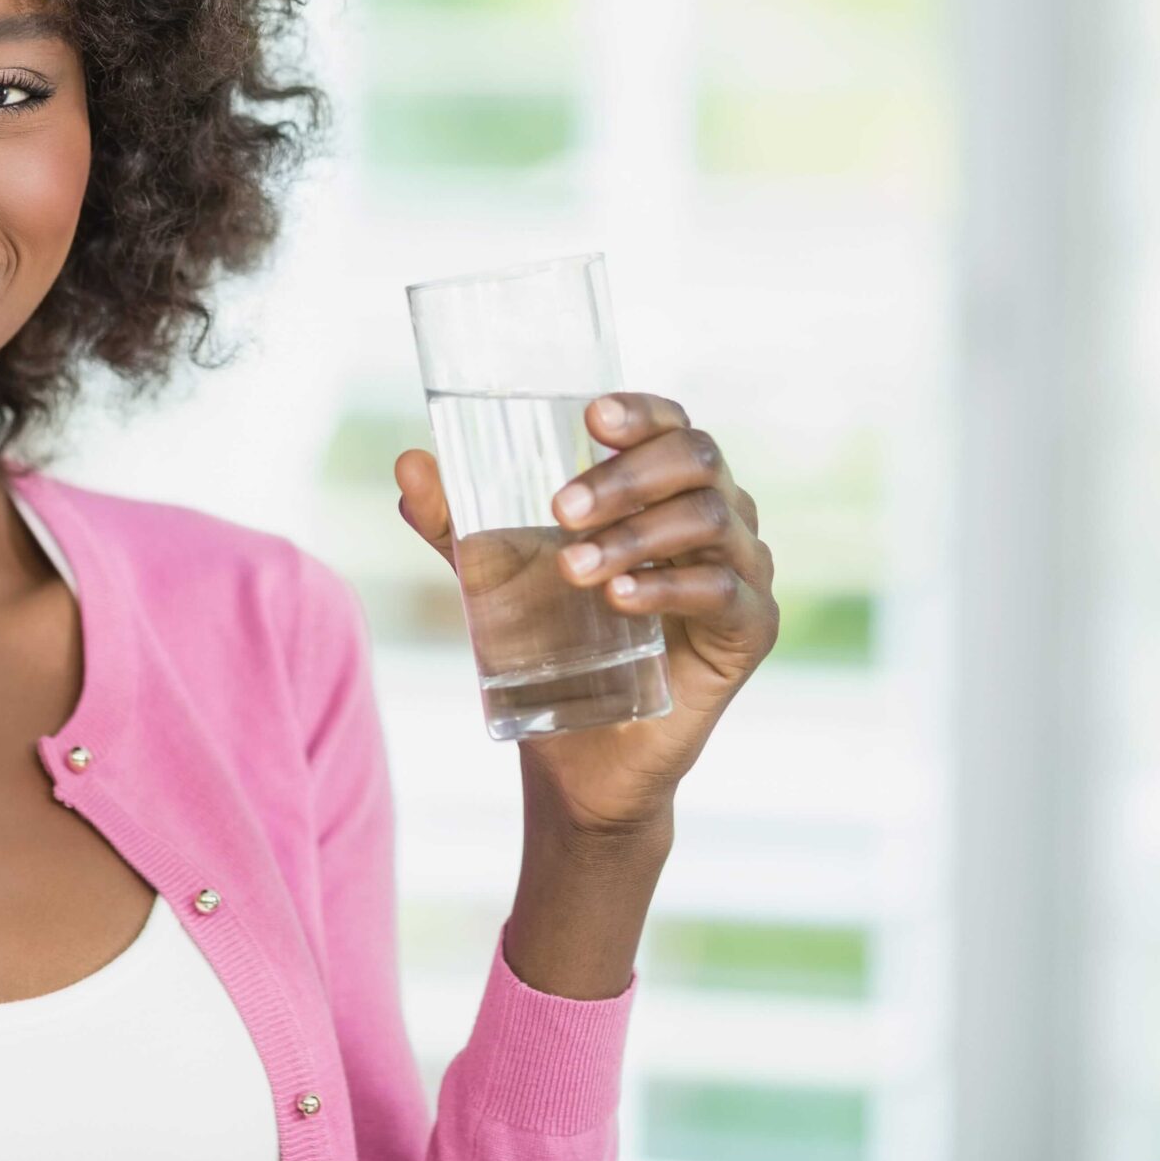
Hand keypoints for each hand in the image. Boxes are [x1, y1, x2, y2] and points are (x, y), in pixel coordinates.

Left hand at [395, 391, 777, 837]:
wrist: (576, 750)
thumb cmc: (545, 641)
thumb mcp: (489, 575)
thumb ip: (452, 520)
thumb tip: (409, 463)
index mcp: (666, 486)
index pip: (671, 423)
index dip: (641, 410)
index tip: (591, 416)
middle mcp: (718, 515)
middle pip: (698, 459)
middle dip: (626, 476)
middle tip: (560, 507)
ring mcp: (743, 570)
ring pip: (710, 519)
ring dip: (637, 534)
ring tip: (573, 567)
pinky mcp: (750, 630)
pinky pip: (722, 591)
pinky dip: (668, 587)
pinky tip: (619, 597)